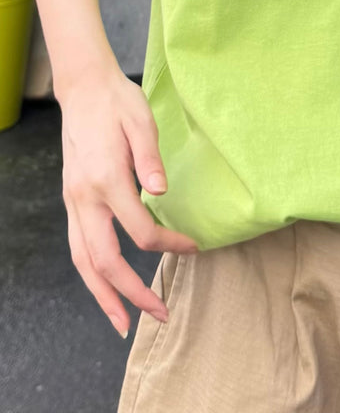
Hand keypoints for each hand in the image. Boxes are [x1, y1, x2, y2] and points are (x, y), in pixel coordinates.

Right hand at [59, 67, 196, 337]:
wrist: (84, 90)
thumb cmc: (118, 104)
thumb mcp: (142, 122)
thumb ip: (150, 158)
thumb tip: (162, 191)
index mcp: (106, 180)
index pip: (139, 231)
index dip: (168, 245)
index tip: (193, 248)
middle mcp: (84, 197)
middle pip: (104, 260)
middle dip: (131, 293)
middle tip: (160, 315)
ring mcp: (74, 202)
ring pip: (82, 262)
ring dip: (104, 295)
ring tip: (124, 322)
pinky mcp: (73, 201)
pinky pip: (78, 248)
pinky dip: (92, 275)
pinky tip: (107, 288)